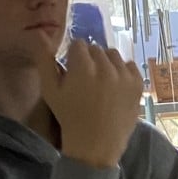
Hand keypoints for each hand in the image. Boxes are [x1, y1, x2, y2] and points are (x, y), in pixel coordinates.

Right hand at [38, 39, 143, 169]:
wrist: (95, 145)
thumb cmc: (69, 117)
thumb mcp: (50, 90)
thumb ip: (44, 60)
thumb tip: (40, 33)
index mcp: (82, 67)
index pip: (79, 44)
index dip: (74, 57)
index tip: (73, 70)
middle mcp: (106, 67)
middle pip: (96, 49)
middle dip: (90, 60)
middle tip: (86, 79)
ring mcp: (124, 76)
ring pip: (113, 55)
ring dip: (106, 63)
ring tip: (101, 81)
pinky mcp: (137, 84)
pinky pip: (130, 65)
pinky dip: (122, 71)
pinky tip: (115, 85)